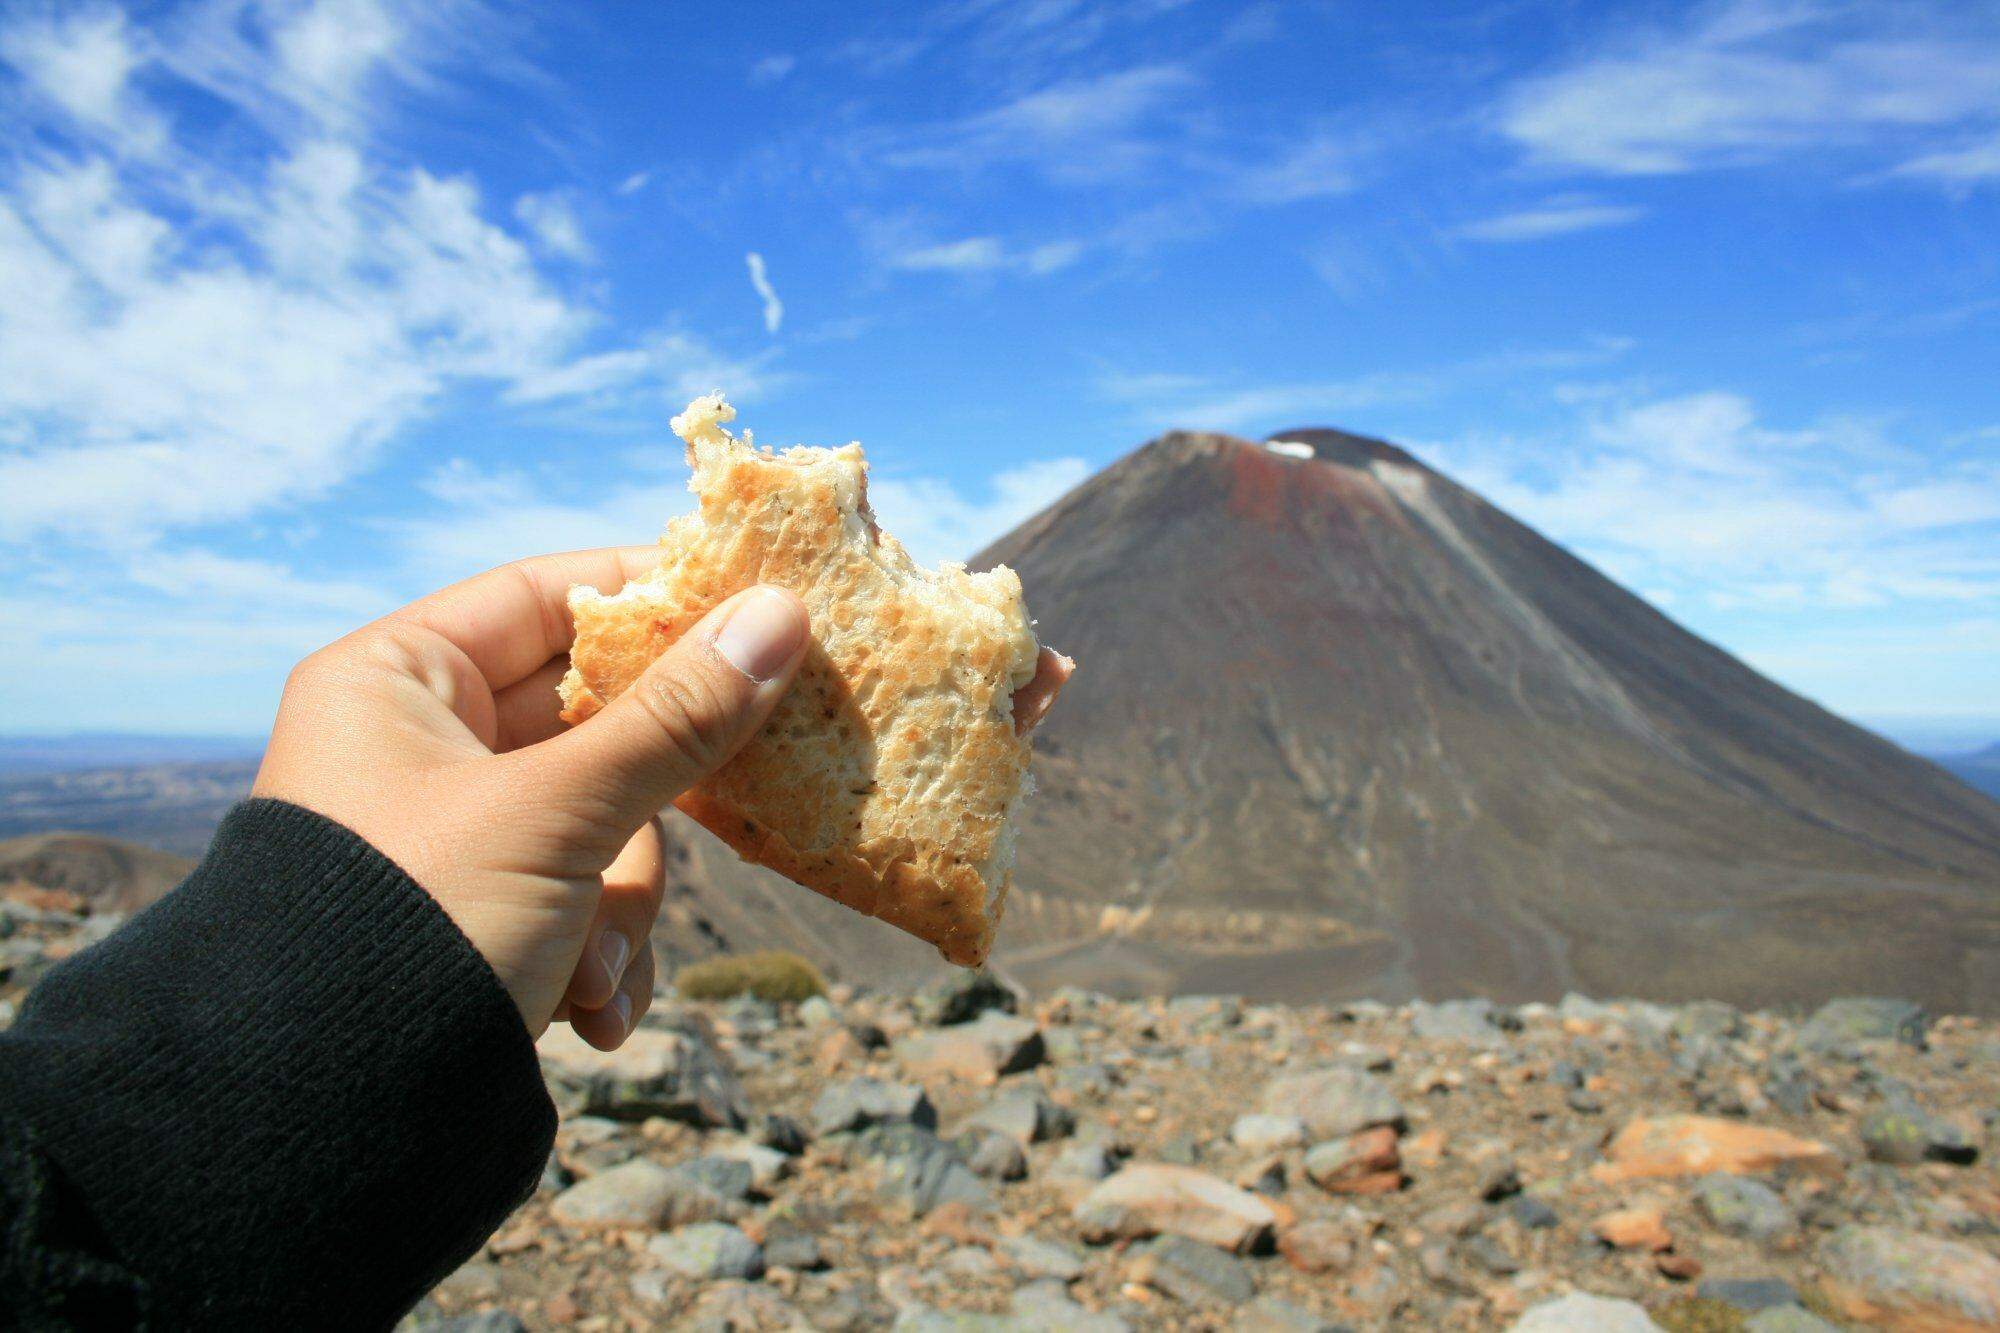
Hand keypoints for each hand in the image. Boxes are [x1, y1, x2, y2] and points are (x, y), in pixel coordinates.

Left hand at [252, 549, 808, 1047]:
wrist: (331, 1117)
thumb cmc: (420, 923)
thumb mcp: (557, 813)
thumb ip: (675, 716)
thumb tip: (784, 614)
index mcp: (397, 681)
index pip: (549, 597)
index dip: (652, 599)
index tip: (755, 607)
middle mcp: (421, 746)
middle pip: (594, 721)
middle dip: (650, 799)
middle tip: (740, 782)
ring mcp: (456, 836)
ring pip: (605, 824)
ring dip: (620, 907)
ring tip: (593, 968)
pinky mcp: (484, 916)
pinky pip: (581, 899)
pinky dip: (598, 953)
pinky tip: (586, 1009)